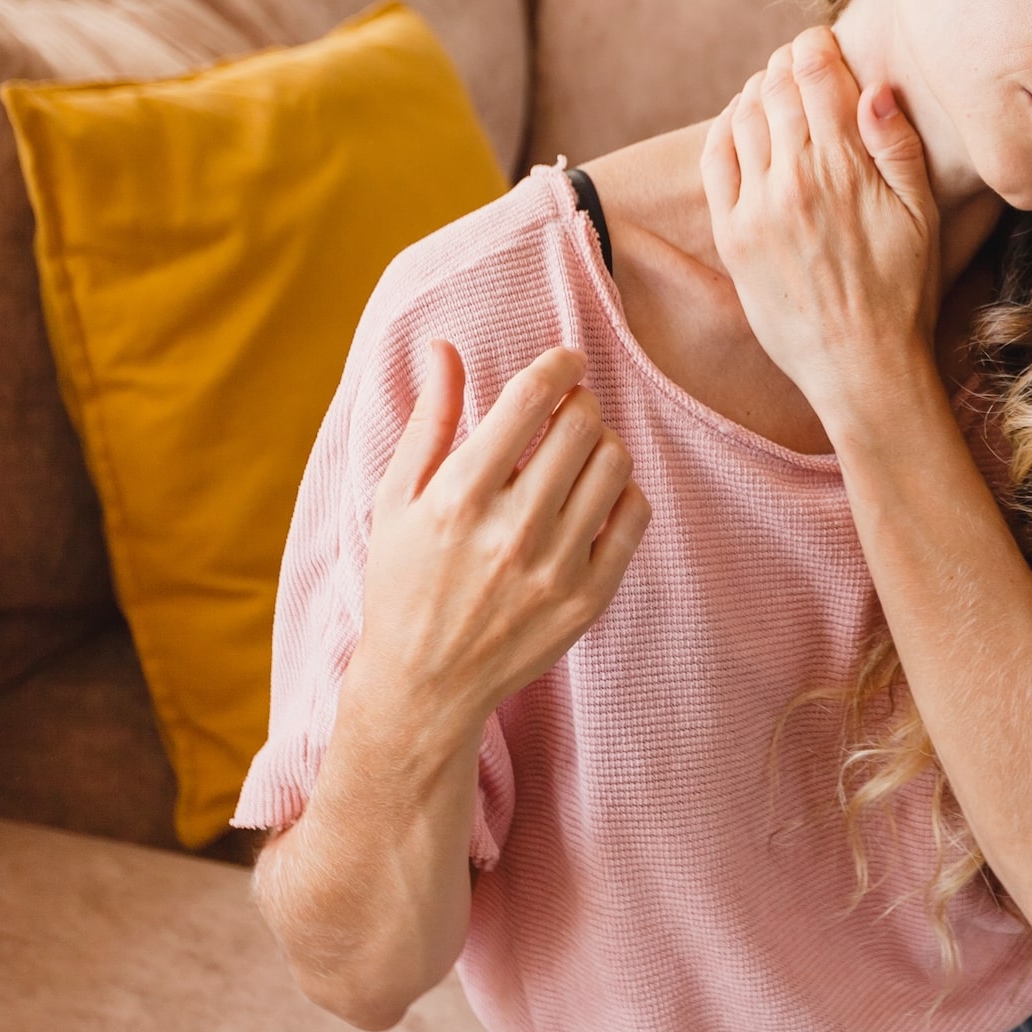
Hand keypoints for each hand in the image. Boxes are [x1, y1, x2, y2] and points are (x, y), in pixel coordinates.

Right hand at [345, 342, 650, 730]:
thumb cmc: (403, 581)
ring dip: (602, 441)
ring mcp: (557, 567)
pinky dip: (622, 492)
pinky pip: (635, 516)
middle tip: (566, 410)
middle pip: (582, 424)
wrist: (426, 684)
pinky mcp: (588, 598)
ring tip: (577, 452)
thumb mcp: (396, 499)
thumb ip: (429, 420)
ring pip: (615, 463)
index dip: (558, 364)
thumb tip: (444, 347)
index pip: (531, 398)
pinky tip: (593, 495)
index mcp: (459, 497)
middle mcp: (513, 530)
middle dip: (579, 400)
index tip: (564, 361)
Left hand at [698, 25, 939, 425]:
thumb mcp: (922, 215)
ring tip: (771, 91)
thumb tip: (873, 87)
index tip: (819, 43)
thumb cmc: (902, 292)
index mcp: (844, 166)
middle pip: (774, 88)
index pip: (815, 73)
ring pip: (742, 117)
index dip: (814, 46)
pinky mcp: (731, 235)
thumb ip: (897, 146)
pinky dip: (724, 129)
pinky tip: (740, 125)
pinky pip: (715, 159)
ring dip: (755, 92)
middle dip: (785, 64)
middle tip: (795, 63)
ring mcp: (755, 207)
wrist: (860, 366)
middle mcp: (793, 179)